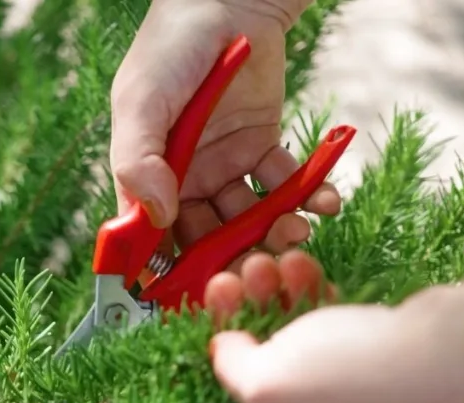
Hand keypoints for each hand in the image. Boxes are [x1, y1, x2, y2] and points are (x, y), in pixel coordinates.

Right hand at [111, 0, 337, 272]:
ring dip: (273, 231)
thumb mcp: (141, 99)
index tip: (195, 296)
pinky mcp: (263, 146)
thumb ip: (138, 159)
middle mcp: (184, 176)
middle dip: (233, 257)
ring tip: (298, 231)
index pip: (153, 235)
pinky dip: (306, 196)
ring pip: (248, 217)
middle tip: (263, 272)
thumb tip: (152, 218)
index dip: (171, 270)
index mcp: (147, 172)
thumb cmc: (171, 46)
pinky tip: (325, 202)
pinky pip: (284, 183)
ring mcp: (225, 164)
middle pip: (206, 236)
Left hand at [201, 251, 463, 402]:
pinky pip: (323, 334)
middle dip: (236, 322)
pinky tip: (301, 265)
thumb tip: (223, 353)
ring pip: (287, 347)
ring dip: (271, 300)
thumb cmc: (353, 379)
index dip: (193, 381)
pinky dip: (308, 301)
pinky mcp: (371, 372)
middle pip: (251, 380)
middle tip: (226, 278)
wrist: (460, 355)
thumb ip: (228, 368)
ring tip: (265, 260)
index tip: (183, 334)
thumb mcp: (266, 378)